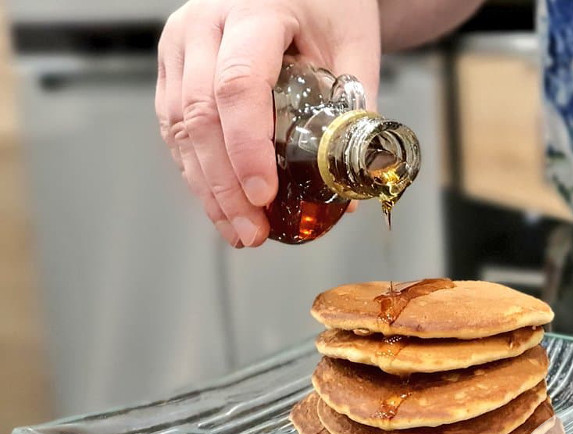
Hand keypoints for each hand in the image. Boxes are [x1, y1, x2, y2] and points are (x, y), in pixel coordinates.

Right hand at [156, 0, 379, 246]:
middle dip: (225, 185)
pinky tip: (219, 202)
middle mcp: (204, 24)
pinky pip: (176, 126)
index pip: (238, 84)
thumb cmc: (326, 4)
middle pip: (200, 114)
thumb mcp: (353, 45)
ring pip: (180, 127)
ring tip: (238, 229)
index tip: (265, 195)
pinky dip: (197, 170)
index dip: (247, 148)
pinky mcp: (174, 67)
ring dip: (207, 187)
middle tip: (251, 230)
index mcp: (254, 10)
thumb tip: (351, 186)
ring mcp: (181, 44)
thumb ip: (356, 111)